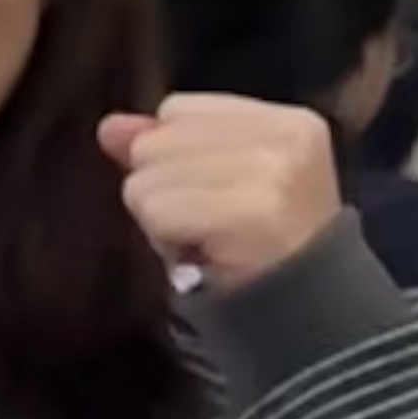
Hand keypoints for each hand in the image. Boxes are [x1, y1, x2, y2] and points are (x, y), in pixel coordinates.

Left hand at [98, 94, 344, 292]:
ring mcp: (272, 172)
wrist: (307, 309)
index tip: (213, 193)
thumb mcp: (214, 182)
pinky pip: (156, 210)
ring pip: (147, 178)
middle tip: (208, 222)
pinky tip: (201, 252)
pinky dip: (164, 238)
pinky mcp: (251, 211)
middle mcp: (284, 138)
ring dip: (161, 218)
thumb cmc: (255, 246)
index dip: (175, 156)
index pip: (177, 109)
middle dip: (165, 186)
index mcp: (286, 120)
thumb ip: (164, 146)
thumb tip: (109, 126)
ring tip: (205, 238)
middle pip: (156, 141)